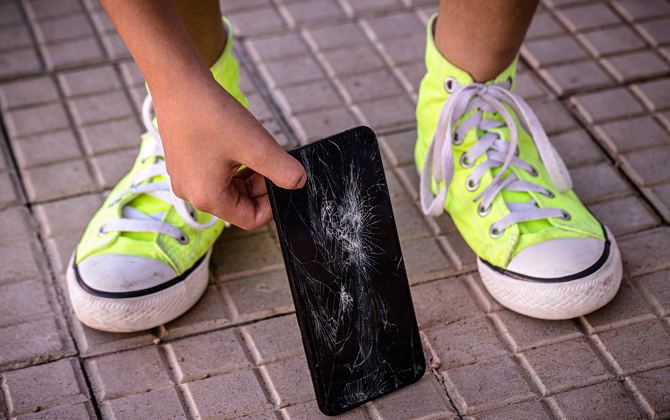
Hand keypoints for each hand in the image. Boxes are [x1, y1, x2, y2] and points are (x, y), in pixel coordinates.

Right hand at [152, 74, 305, 229]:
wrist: (177, 82)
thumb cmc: (210, 113)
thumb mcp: (256, 146)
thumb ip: (283, 170)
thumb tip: (298, 183)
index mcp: (207, 198)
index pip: (251, 219)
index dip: (272, 203)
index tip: (281, 179)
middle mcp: (192, 193)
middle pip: (240, 203)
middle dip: (260, 184)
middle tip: (268, 157)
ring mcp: (185, 178)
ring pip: (230, 187)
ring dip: (248, 172)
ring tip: (252, 145)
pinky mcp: (183, 162)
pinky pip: (216, 173)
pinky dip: (233, 162)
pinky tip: (236, 140)